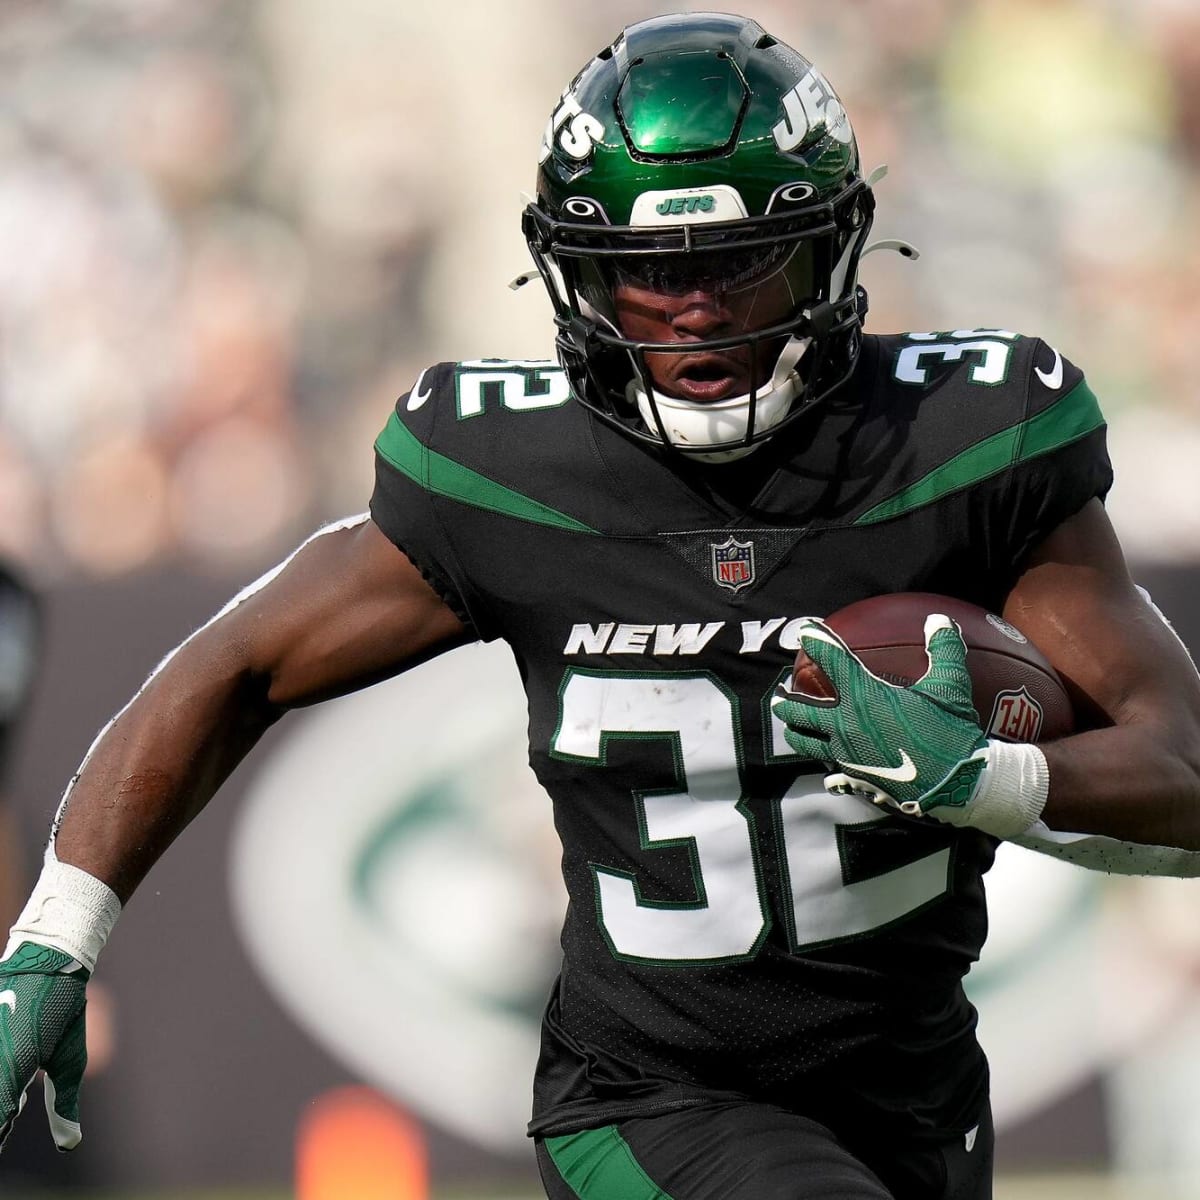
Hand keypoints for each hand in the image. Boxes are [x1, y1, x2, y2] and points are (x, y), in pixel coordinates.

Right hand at [0, 941, 88, 1151]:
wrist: (47, 958)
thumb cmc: (63, 1010)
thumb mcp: (69, 1058)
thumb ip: (64, 1104)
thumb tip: (70, 1143)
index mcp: (13, 1066)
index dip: (0, 1135)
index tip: (4, 1141)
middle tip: (9, 1119)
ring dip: (0, 1097)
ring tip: (12, 1099)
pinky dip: (0, 1073)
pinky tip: (11, 1084)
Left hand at [771, 614, 987, 817]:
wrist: (958, 783)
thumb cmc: (951, 730)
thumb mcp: (950, 686)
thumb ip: (943, 649)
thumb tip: (940, 620)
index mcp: (864, 697)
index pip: (832, 661)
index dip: (817, 642)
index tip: (806, 632)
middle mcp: (846, 725)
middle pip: (801, 711)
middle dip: (786, 701)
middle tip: (778, 695)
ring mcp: (846, 754)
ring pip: (807, 743)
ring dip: (795, 733)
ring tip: (790, 728)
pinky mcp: (855, 778)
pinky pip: (831, 770)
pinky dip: (825, 764)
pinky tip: (826, 766)